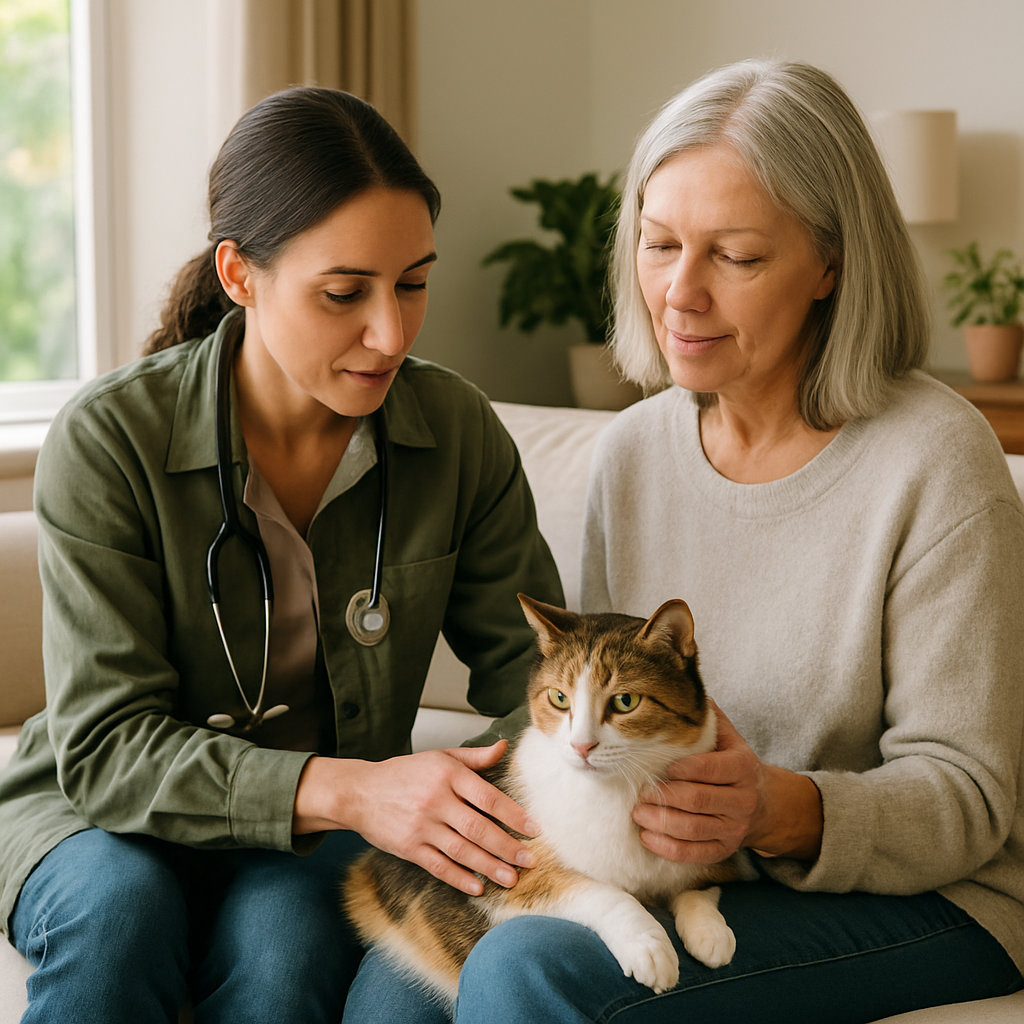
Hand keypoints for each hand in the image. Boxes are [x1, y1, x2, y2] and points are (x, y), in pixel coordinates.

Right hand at [293, 741, 536, 894]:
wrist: (359, 792)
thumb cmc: (404, 773)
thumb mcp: (440, 757)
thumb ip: (474, 757)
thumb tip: (504, 746)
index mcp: (447, 774)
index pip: (488, 798)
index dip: (514, 815)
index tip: (534, 830)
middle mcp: (435, 800)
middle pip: (478, 828)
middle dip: (506, 847)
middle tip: (529, 860)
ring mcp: (421, 826)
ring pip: (461, 850)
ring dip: (489, 866)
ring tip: (512, 878)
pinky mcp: (408, 848)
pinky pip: (438, 866)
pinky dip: (459, 878)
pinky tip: (478, 887)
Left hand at [632, 702, 760, 863]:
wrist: (766, 804)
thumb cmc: (734, 764)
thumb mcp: (730, 738)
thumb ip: (709, 718)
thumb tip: (682, 684)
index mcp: (742, 768)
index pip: (710, 768)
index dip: (682, 768)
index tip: (661, 768)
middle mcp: (742, 800)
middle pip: (698, 800)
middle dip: (664, 796)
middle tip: (638, 792)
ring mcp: (734, 828)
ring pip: (694, 828)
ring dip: (661, 822)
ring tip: (638, 813)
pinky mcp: (725, 850)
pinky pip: (695, 854)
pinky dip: (668, 848)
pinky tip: (647, 836)